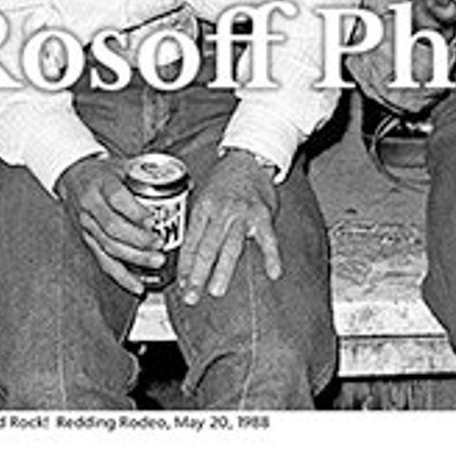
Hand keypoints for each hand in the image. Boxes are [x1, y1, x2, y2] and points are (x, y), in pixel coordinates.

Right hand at [56, 155, 162, 294]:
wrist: (73, 177)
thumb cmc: (103, 173)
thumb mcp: (123, 165)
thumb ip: (152, 175)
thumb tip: (188, 184)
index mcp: (101, 184)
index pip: (117, 199)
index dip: (135, 212)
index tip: (153, 221)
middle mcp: (91, 206)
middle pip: (113, 227)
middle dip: (138, 240)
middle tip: (159, 244)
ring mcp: (87, 226)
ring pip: (109, 246)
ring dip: (133, 258)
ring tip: (156, 261)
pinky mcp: (88, 241)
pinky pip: (104, 262)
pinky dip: (121, 276)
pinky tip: (137, 286)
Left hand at [176, 150, 281, 305]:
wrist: (249, 158)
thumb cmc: (224, 181)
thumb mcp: (204, 197)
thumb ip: (199, 224)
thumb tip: (188, 255)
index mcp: (203, 208)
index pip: (191, 242)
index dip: (185, 266)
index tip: (182, 285)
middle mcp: (221, 211)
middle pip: (207, 248)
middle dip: (198, 274)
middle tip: (192, 296)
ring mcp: (242, 213)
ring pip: (231, 246)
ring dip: (223, 270)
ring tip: (216, 290)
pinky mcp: (263, 214)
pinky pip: (268, 238)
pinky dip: (272, 256)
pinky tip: (273, 273)